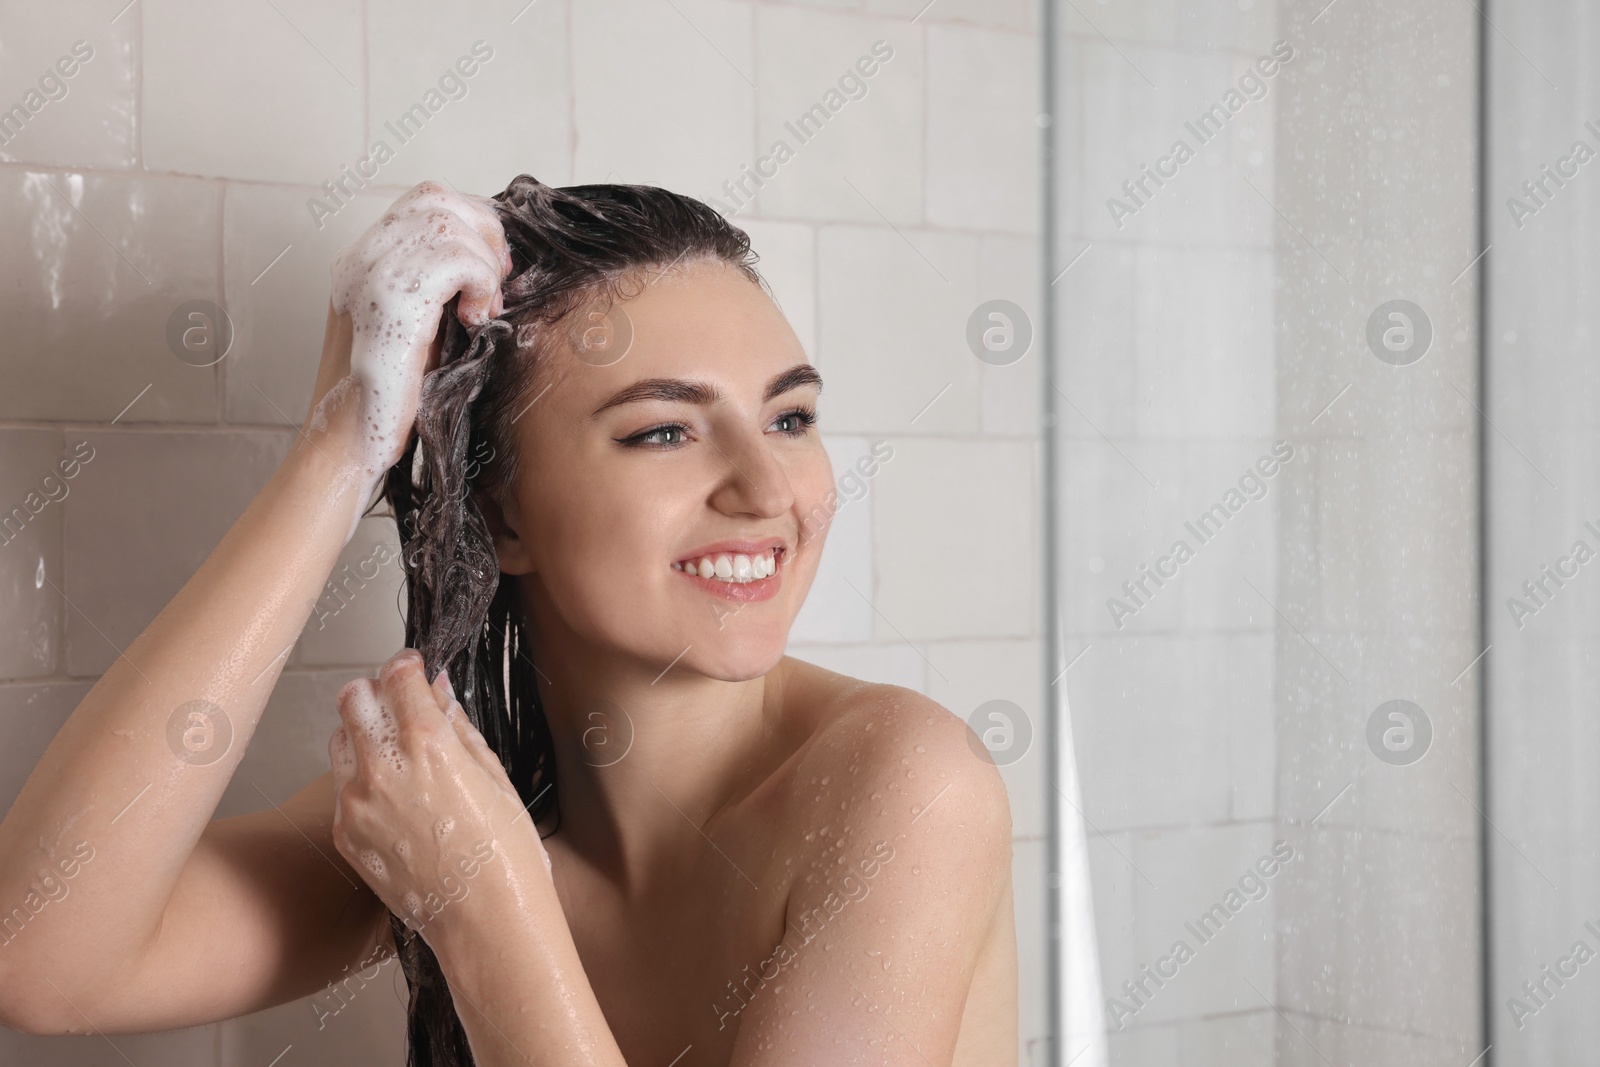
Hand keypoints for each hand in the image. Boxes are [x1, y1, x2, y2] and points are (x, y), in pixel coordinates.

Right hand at [303, 181, 512, 494]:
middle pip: (434, 199)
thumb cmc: (387, 406)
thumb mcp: (421, 334)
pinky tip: (476, 319)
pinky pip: (455, 258)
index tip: (491, 276)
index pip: (425, 204)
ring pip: (447, 221)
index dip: (471, 227)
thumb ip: (440, 294)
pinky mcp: (390, 303)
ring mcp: (369, 277)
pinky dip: (480, 284)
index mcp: (363, 264)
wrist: (346, 450)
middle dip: (482, 235)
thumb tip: (494, 266)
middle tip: (493, 287)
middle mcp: (359, 261)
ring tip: (482, 310)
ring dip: (482, 265)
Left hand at [328, 649, 549, 944]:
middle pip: (351, 696)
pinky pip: (341, 787)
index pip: (396, 675)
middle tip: (400, 707)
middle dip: (376, 693)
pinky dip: (361, 781)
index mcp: (428, 742)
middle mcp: (382, 766)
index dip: (407, 666)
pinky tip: (395, 801)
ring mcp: (355, 801)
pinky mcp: (344, 833)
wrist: (484, 921)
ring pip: (338, 739)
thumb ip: (458, 726)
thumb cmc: (505, 855)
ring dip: (362, 735)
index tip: (413, 669)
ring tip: (397, 757)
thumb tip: (439, 690)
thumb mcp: (494, 776)